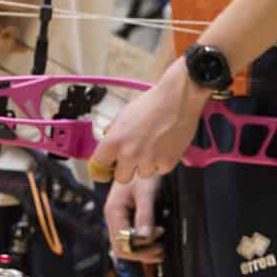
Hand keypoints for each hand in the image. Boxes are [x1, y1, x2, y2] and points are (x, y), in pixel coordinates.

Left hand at [92, 69, 212, 185]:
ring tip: (154, 147)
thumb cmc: (152, 104)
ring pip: (143, 174)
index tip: (105, 171)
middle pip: (121, 178)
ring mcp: (149, 160)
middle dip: (126, 169)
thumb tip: (109, 149)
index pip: (98, 168)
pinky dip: (163, 162)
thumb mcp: (123, 116)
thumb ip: (113, 135)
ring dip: (146, 165)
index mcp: (113, 142)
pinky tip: (165, 147)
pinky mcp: (168, 162)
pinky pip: (160, 170)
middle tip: (134, 158)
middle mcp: (129, 154)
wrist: (179, 99)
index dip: (102, 170)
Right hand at [105, 175, 165, 266]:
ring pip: (125, 244)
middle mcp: (113, 218)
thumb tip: (145, 238)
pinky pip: (130, 236)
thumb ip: (145, 215)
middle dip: (141, 253)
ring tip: (160, 251)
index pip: (121, 243)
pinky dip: (142, 243)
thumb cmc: (142, 173)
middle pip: (121, 247)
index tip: (158, 241)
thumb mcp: (146, 192)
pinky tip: (155, 242)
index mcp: (113, 212)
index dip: (139, 248)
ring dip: (142, 251)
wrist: (140, 160)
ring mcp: (118, 219)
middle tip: (161, 252)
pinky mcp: (125, 217)